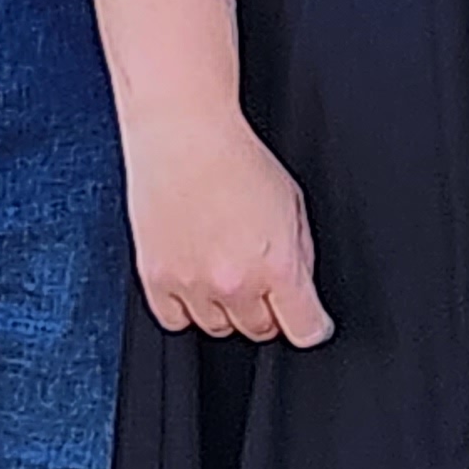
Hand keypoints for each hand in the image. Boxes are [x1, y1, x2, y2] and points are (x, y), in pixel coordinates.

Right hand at [123, 107, 333, 344]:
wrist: (184, 137)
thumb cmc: (240, 160)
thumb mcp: (293, 205)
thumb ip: (300, 255)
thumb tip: (302, 290)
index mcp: (277, 265)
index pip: (304, 328)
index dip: (313, 325)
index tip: (311, 320)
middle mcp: (235, 282)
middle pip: (261, 331)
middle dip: (269, 310)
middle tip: (262, 278)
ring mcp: (192, 284)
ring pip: (218, 329)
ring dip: (228, 309)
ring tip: (226, 269)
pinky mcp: (156, 280)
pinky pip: (175, 321)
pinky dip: (188, 308)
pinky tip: (196, 279)